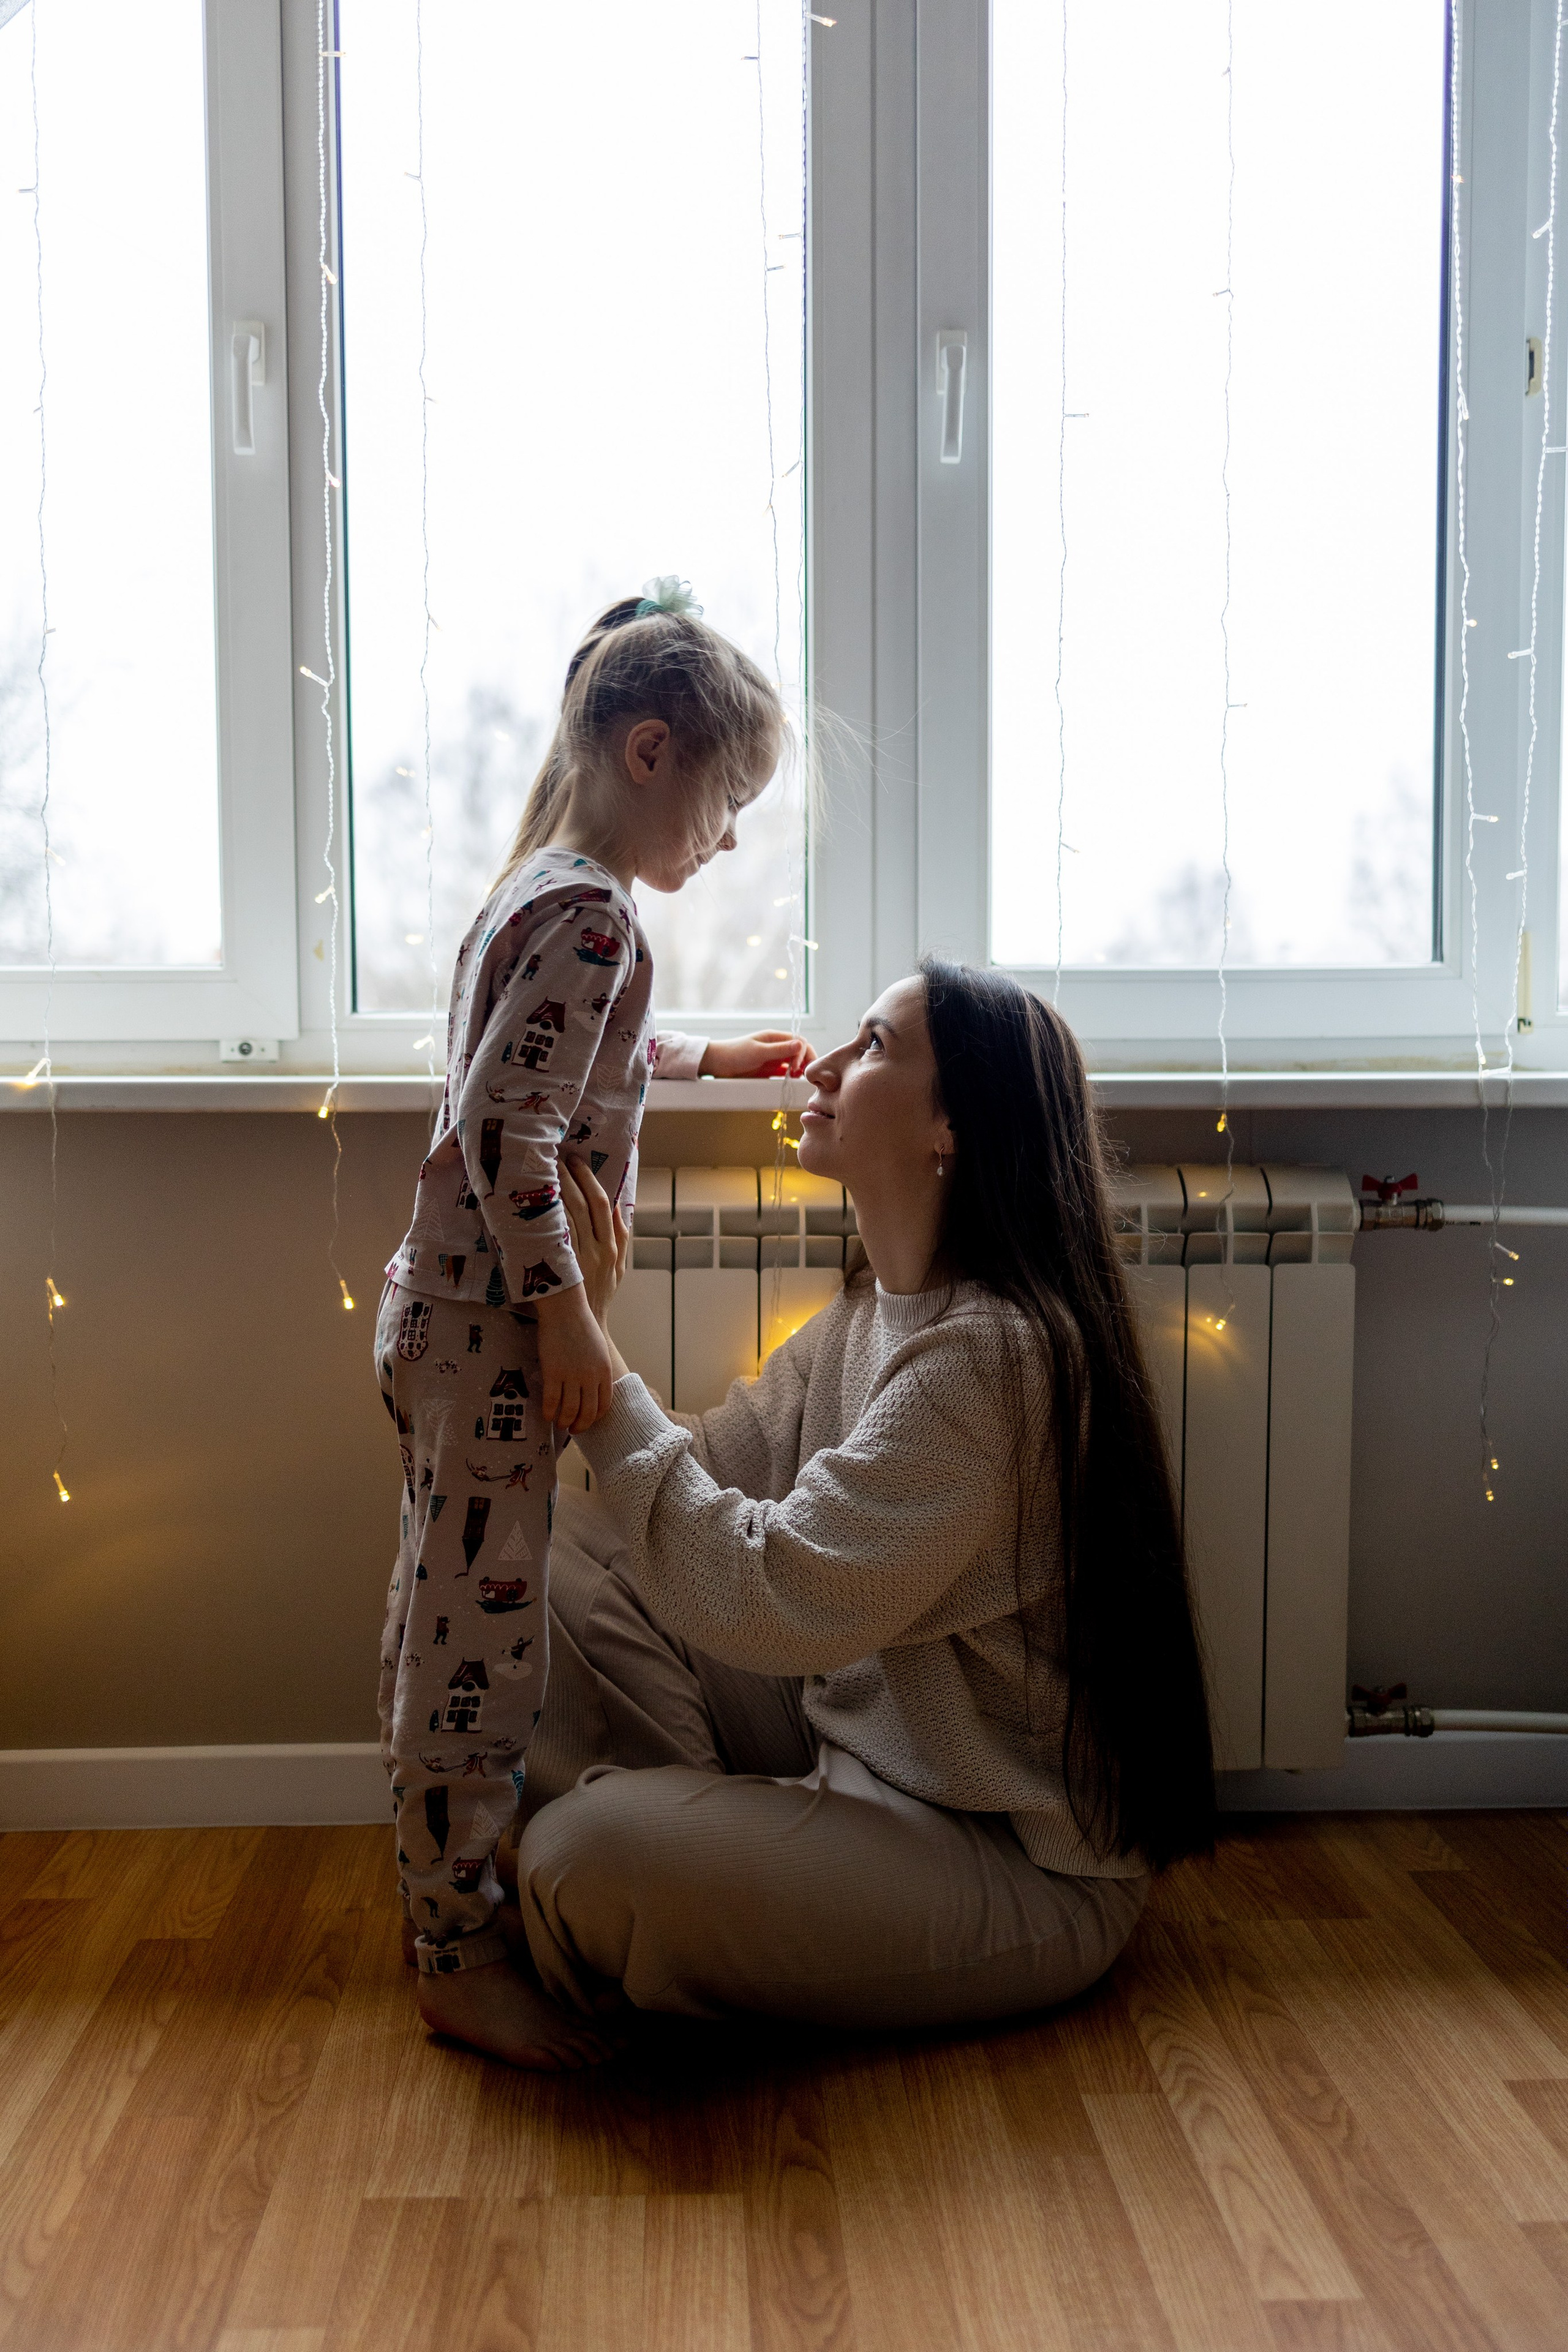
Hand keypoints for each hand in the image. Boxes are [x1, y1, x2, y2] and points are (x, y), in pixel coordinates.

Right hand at [532, 1278, 615, 1433]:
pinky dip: (549, 1412)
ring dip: (564, 1422)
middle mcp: (590, 1377)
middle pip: (588, 1412)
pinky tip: (546, 1415)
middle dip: (580, 1426)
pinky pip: (551, 1400)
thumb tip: (592, 1388)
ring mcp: (571, 1375)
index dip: (595, 1418)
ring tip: (559, 1424)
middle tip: (573, 1430)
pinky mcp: (553, 1372)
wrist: (565, 1308)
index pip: (604, 1405)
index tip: (587, 1422)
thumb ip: (598, 1369)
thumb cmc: (581, 1326)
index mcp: (604, 1371)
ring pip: (569, 1411)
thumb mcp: (599, 1349)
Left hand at [559, 1156, 629, 1325]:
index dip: (589, 1180)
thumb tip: (620, 1206)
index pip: (602, 1205)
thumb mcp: (618, 1268)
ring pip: (566, 1216)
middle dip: (569, 1177)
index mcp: (611, 1248)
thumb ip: (621, 1237)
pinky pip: (552, 1236)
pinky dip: (545, 1216)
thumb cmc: (599, 1296)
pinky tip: (535, 1200)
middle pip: (583, 1204)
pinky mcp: (559, 1268)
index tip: (578, 1161)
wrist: (582, 1327)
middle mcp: (596, 1250)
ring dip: (555, 1190)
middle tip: (555, 1156)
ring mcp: (577, 1259)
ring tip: (543, 1170)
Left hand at [699, 1032, 810, 1079]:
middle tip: (805, 1075)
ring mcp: (773, 1059)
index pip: (799, 1041)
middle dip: (806, 1061)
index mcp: (774, 1037)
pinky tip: (792, 1082)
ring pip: (794, 1063)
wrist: (717, 1064)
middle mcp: (776, 1047)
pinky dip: (791, 1077)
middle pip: (800, 1052)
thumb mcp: (758, 1052)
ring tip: (799, 1079)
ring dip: (800, 1070)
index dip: (804, 1053)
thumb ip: (779, 1049)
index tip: (798, 1067)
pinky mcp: (769, 1071)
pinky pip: (785, 1073)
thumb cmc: (735, 1053)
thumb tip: (801, 1045)